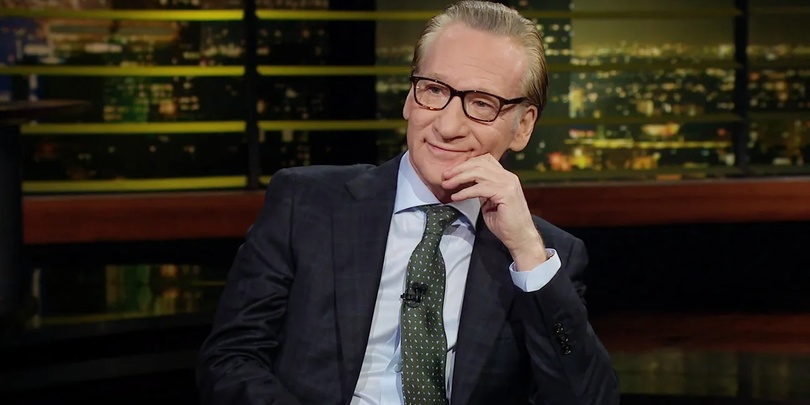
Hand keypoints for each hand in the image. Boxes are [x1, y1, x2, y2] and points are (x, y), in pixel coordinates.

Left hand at [442, 154, 546, 270]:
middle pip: (480, 163)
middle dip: (459, 168)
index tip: (452, 171)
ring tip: (447, 184)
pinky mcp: (506, 194)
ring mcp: (508, 184)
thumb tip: (466, 184)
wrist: (521, 238)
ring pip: (478, 173)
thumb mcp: (490, 202)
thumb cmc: (505, 223)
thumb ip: (481, 190)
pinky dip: (465, 192)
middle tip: (445, 176)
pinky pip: (480, 188)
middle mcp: (508, 177)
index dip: (467, 163)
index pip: (485, 160)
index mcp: (505, 177)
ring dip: (459, 178)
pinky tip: (456, 197)